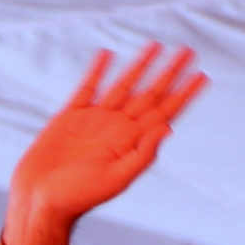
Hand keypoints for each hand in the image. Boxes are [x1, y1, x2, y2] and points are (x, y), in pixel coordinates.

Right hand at [3, 45, 207, 244]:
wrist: (42, 198)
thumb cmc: (79, 196)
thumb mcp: (117, 178)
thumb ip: (143, 154)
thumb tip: (168, 128)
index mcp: (134, 142)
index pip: (165, 112)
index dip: (185, 94)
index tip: (203, 76)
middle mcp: (119, 128)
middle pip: (151, 94)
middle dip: (170, 73)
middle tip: (188, 51)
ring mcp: (96, 119)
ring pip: (124, 85)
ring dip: (140, 67)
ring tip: (156, 46)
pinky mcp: (71, 116)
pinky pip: (88, 88)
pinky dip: (98, 71)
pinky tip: (107, 55)